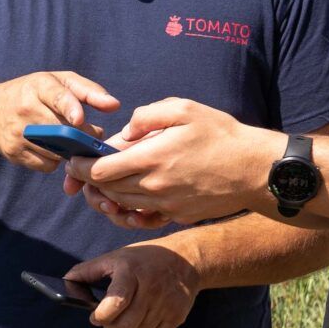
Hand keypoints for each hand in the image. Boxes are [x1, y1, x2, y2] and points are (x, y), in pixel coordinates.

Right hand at [0, 71, 120, 171]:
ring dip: (70, 150)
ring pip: (56, 151)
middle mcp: (25, 108)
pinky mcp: (13, 153)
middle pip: (61, 129)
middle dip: (82, 136)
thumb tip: (114, 106)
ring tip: (70, 140)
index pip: (57, 97)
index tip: (80, 120)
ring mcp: (17, 133)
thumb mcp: (59, 81)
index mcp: (39, 86)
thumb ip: (89, 91)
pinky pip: (46, 165)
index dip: (70, 108)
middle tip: (91, 134)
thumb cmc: (34, 93)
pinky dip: (55, 160)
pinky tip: (52, 149)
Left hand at [64, 98, 276, 221]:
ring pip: (122, 206)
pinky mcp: (177, 216)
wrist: (254, 169)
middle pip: (106, 191)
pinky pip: (143, 218)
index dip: (81, 167)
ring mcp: (165, 205)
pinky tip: (127, 201)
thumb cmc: (221, 134)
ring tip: (101, 183)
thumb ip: (146, 116)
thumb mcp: (183, 109)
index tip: (74, 160)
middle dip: (89, 182)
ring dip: (107, 196)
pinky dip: (129, 211)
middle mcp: (154, 187)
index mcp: (151, 159)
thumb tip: (124, 131)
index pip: (100, 171)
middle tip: (82, 171)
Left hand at [65, 242, 199, 327]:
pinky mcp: (177, 316)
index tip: (95, 316)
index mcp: (132, 271)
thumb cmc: (143, 259)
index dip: (102, 315)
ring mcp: (166, 304)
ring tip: (126, 319)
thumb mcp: (116, 257)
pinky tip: (142, 323)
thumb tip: (65, 282)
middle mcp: (151, 288)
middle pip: (125, 326)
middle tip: (107, 321)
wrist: (186, 259)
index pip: (116, 302)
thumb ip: (87, 270)